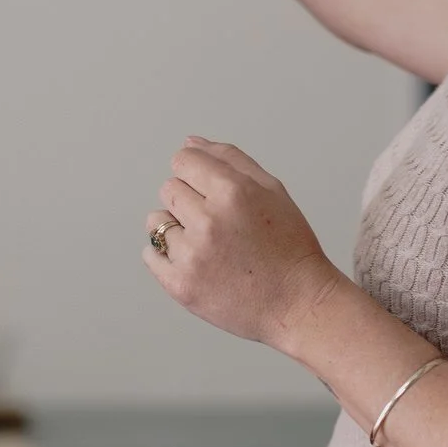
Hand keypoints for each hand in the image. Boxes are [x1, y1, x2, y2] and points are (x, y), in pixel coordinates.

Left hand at [144, 137, 345, 346]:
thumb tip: (190, 143)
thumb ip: (229, 159)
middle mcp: (209, 220)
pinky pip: (150, 254)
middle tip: (218, 223)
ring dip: (176, 228)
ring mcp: (192, 255)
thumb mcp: (271, 190)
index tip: (209, 190)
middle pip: (168, 188)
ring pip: (156, 220)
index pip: (183, 160)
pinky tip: (195, 261)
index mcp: (233, 192)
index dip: (196, 173)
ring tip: (208, 245)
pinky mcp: (180, 284)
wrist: (298, 303)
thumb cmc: (290, 247)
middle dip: (188, 200)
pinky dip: (165, 256)